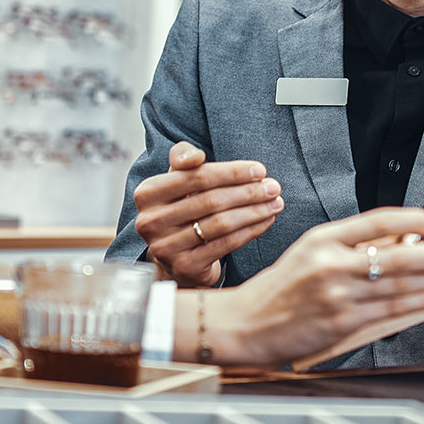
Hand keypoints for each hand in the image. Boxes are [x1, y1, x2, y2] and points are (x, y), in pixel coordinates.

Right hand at [134, 141, 283, 286]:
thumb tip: (196, 156)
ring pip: (220, 223)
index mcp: (147, 193)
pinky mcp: (184, 266)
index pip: (196, 176)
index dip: (231, 172)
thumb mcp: (177, 180)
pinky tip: (266, 221)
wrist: (175, 256)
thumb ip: (182, 158)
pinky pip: (226, 244)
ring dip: (254, 211)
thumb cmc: (182, 208)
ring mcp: (166, 246)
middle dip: (248, 191)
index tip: (260, 169)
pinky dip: (250, 231)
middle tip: (274, 187)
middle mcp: (150, 221)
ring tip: (276, 203)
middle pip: (211, 200)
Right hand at [178, 207, 423, 366]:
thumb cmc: (280, 289)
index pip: (377, 222)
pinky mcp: (342, 322)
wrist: (249, 323)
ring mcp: (337, 294)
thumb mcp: (310, 253)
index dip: (411, 221)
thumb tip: (396, 240)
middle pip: (395, 256)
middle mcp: (330, 263)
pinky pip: (389, 310)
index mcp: (322, 239)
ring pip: (397, 286)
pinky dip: (416, 303)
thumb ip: (351, 246)